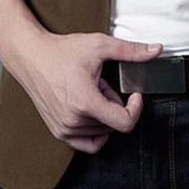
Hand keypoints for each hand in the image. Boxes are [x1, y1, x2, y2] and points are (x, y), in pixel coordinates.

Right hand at [7, 30, 163, 152]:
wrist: (31, 55)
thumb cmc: (62, 50)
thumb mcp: (100, 45)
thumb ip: (131, 51)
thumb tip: (156, 50)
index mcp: (85, 103)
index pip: (125, 123)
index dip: (136, 107)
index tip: (134, 93)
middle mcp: (73, 121)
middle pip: (113, 124)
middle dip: (114, 102)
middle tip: (102, 81)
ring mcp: (64, 129)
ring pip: (102, 131)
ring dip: (103, 112)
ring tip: (91, 89)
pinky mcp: (58, 131)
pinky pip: (88, 143)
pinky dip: (96, 130)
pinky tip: (91, 108)